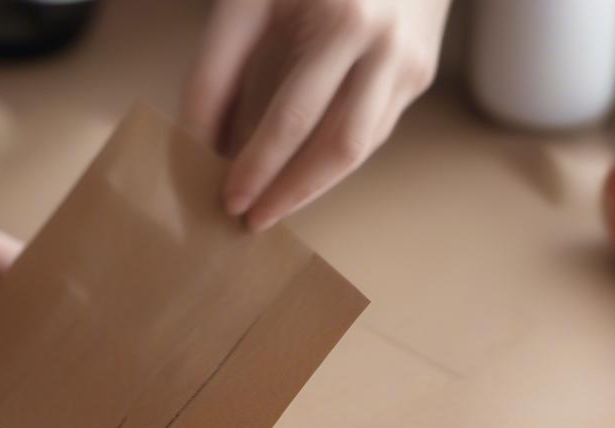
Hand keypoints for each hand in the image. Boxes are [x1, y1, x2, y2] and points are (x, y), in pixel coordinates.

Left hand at [181, 0, 450, 229]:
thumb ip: (218, 68)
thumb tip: (197, 143)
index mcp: (344, 21)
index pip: (292, 119)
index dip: (257, 167)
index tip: (228, 201)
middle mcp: (384, 45)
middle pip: (335, 147)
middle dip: (288, 192)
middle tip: (251, 221)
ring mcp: (408, 63)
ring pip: (357, 150)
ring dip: (311, 187)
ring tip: (271, 205)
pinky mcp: (418, 74)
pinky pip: (370, 134)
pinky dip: (330, 161)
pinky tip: (300, 173)